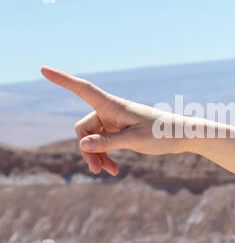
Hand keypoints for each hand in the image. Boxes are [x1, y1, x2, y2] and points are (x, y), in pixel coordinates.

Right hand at [40, 66, 190, 175]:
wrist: (184, 136)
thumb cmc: (164, 134)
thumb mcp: (136, 140)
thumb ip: (109, 142)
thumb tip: (83, 144)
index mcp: (112, 105)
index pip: (82, 89)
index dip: (62, 80)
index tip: (43, 69)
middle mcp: (110, 111)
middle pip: (84, 128)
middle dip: (87, 149)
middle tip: (97, 170)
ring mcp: (114, 121)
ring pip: (92, 139)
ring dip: (97, 156)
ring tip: (109, 172)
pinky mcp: (120, 131)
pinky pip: (103, 143)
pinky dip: (105, 156)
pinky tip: (114, 170)